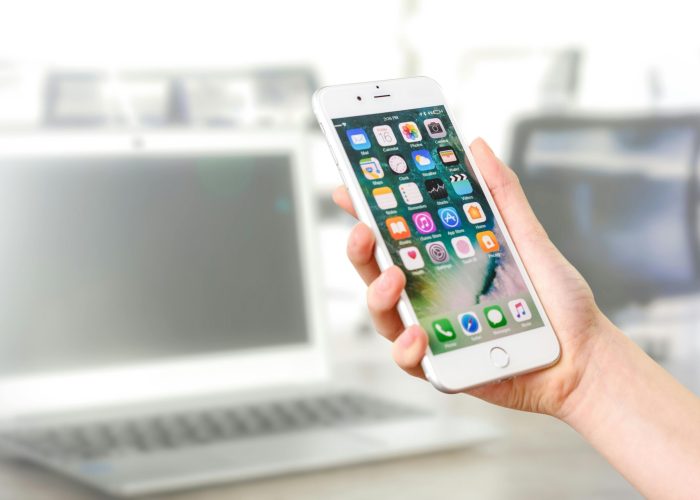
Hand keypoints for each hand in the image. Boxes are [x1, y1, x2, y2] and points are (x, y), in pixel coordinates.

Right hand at [333, 138, 611, 417]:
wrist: (583, 355)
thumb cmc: (556, 300)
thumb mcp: (528, 237)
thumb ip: (500, 194)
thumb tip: (477, 147)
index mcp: (442, 261)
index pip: (394, 234)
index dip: (368, 211)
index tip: (349, 189)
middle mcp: (430, 294)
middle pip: (377, 271)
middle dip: (361, 250)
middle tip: (364, 231)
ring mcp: (432, 329)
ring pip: (383, 314)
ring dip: (378, 296)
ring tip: (393, 280)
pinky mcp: (440, 365)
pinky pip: (409, 359)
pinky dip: (406, 347)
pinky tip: (418, 335)